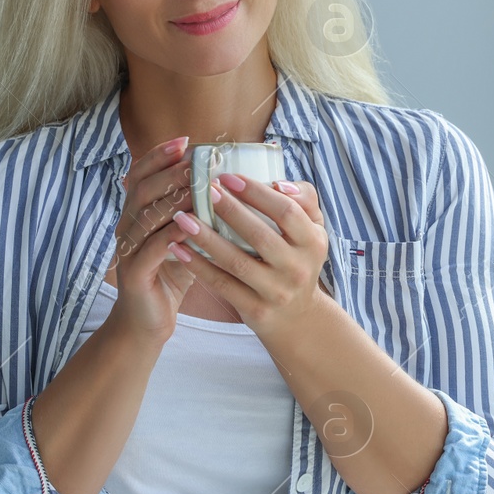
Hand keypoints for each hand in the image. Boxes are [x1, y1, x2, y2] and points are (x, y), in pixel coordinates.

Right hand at [105, 136, 197, 342]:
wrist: (147, 323)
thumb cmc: (169, 278)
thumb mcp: (183, 239)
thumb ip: (195, 214)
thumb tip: (228, 186)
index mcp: (136, 214)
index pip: (141, 174)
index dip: (160, 155)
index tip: (186, 141)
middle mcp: (127, 227)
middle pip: (142, 188)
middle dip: (169, 171)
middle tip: (195, 160)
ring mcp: (127, 249)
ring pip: (146, 215)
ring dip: (174, 199)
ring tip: (200, 187)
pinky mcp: (134, 272)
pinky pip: (152, 247)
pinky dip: (173, 233)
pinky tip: (194, 225)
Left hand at [169, 173, 328, 338]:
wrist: (298, 317)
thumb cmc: (298, 259)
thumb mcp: (313, 229)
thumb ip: (304, 198)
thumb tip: (278, 182)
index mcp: (312, 242)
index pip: (286, 211)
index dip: (256, 192)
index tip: (227, 177)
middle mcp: (297, 268)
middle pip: (259, 235)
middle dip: (229, 210)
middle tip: (203, 190)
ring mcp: (276, 291)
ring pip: (236, 262)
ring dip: (206, 238)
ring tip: (182, 218)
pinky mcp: (256, 310)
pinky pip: (223, 285)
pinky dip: (199, 267)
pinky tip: (179, 249)